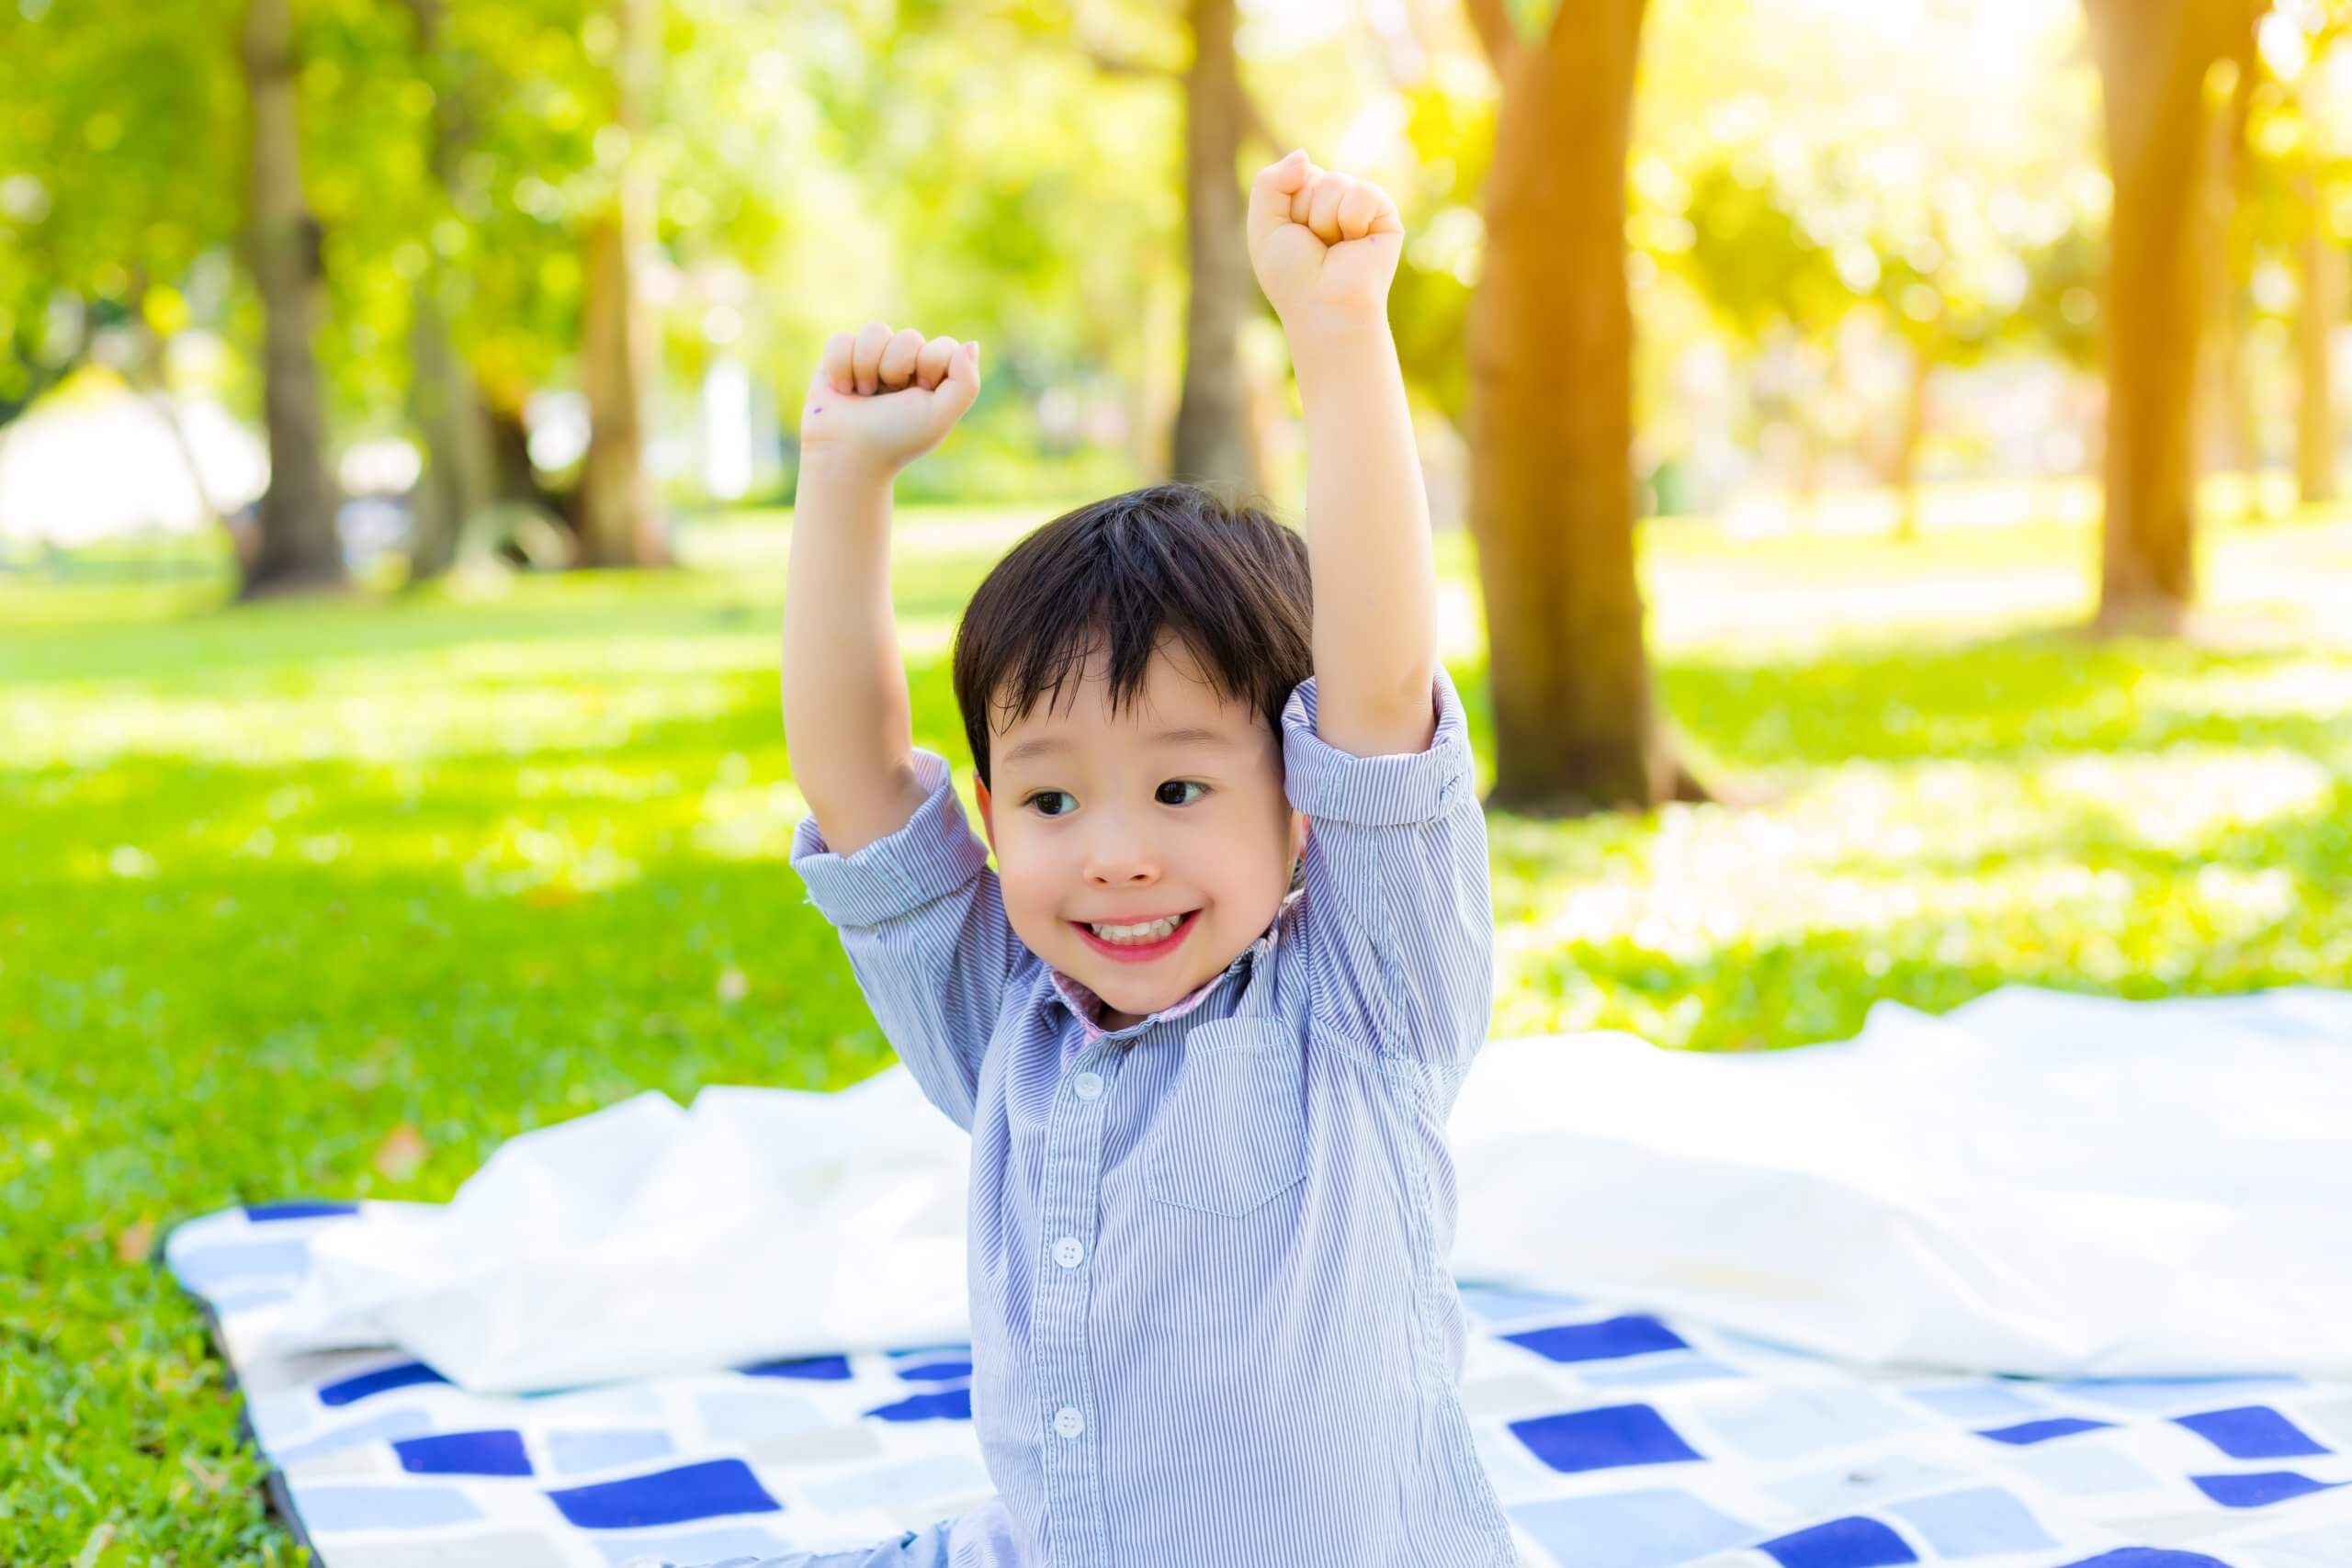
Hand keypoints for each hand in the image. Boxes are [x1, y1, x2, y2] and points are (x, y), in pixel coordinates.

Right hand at [799, 322, 980, 476]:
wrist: (846, 454)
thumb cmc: (895, 438)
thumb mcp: (940, 415)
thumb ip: (966, 383)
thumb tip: (970, 345)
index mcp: (932, 378)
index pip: (943, 346)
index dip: (930, 364)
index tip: (921, 392)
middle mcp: (904, 365)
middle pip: (909, 337)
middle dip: (896, 368)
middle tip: (889, 398)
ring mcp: (872, 359)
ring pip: (875, 331)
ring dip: (867, 366)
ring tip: (863, 395)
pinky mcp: (839, 358)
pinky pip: (842, 339)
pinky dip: (840, 367)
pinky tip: (843, 390)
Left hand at [1246, 151, 1403, 332]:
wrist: (1323, 307)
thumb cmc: (1292, 276)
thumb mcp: (1263, 225)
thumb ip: (1269, 181)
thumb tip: (1303, 154)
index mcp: (1308, 204)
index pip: (1297, 173)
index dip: (1289, 205)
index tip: (1293, 238)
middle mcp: (1336, 204)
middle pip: (1317, 175)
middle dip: (1306, 211)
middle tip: (1315, 246)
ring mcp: (1361, 209)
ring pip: (1336, 182)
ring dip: (1325, 219)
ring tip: (1334, 248)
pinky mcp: (1385, 216)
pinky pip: (1363, 192)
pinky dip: (1351, 219)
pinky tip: (1355, 243)